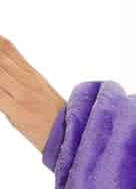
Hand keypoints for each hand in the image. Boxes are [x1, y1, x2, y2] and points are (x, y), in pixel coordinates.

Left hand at [0, 36, 66, 154]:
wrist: (75, 140)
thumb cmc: (59, 120)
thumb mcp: (43, 90)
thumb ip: (22, 74)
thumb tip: (4, 62)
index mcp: (34, 75)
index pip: (7, 48)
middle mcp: (29, 81)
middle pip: (0, 57)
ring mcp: (24, 94)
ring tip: (2, 81)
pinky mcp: (18, 110)